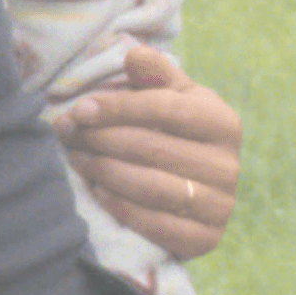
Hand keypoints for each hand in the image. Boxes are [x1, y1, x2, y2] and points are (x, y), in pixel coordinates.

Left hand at [56, 43, 241, 259]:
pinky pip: (156, 225)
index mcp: (223, 122)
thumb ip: (156, 75)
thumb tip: (132, 55)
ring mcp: (220, 205)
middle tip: (67, 133)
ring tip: (76, 158)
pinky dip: (120, 206)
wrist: (200, 193)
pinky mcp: (206, 240)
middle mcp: (228, 165)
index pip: (164, 110)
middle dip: (101, 138)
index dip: (118, 108)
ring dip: (104, 171)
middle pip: (153, 148)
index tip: (80, 109)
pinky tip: (96, 190)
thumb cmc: (179, 134)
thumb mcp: (175, 99)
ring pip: (151, 187)